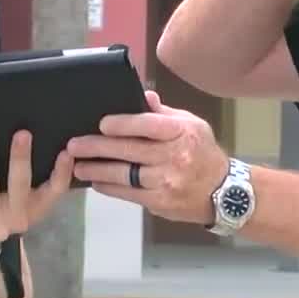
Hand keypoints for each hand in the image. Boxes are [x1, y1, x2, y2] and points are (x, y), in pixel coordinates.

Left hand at [0, 131, 73, 264]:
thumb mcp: (12, 202)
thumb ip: (23, 181)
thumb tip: (31, 140)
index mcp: (31, 211)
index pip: (53, 193)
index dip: (62, 174)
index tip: (66, 152)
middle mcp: (14, 219)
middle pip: (21, 185)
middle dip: (21, 158)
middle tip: (22, 134)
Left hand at [67, 90, 227, 225]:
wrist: (224, 192)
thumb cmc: (202, 152)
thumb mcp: (191, 124)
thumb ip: (163, 112)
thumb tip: (142, 95)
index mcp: (182, 132)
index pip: (147, 125)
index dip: (122, 124)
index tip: (101, 123)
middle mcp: (174, 156)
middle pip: (129, 150)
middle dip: (97, 147)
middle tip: (73, 145)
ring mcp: (167, 181)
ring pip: (124, 174)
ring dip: (97, 169)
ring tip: (78, 165)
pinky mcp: (160, 201)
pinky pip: (128, 193)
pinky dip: (109, 187)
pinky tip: (96, 182)